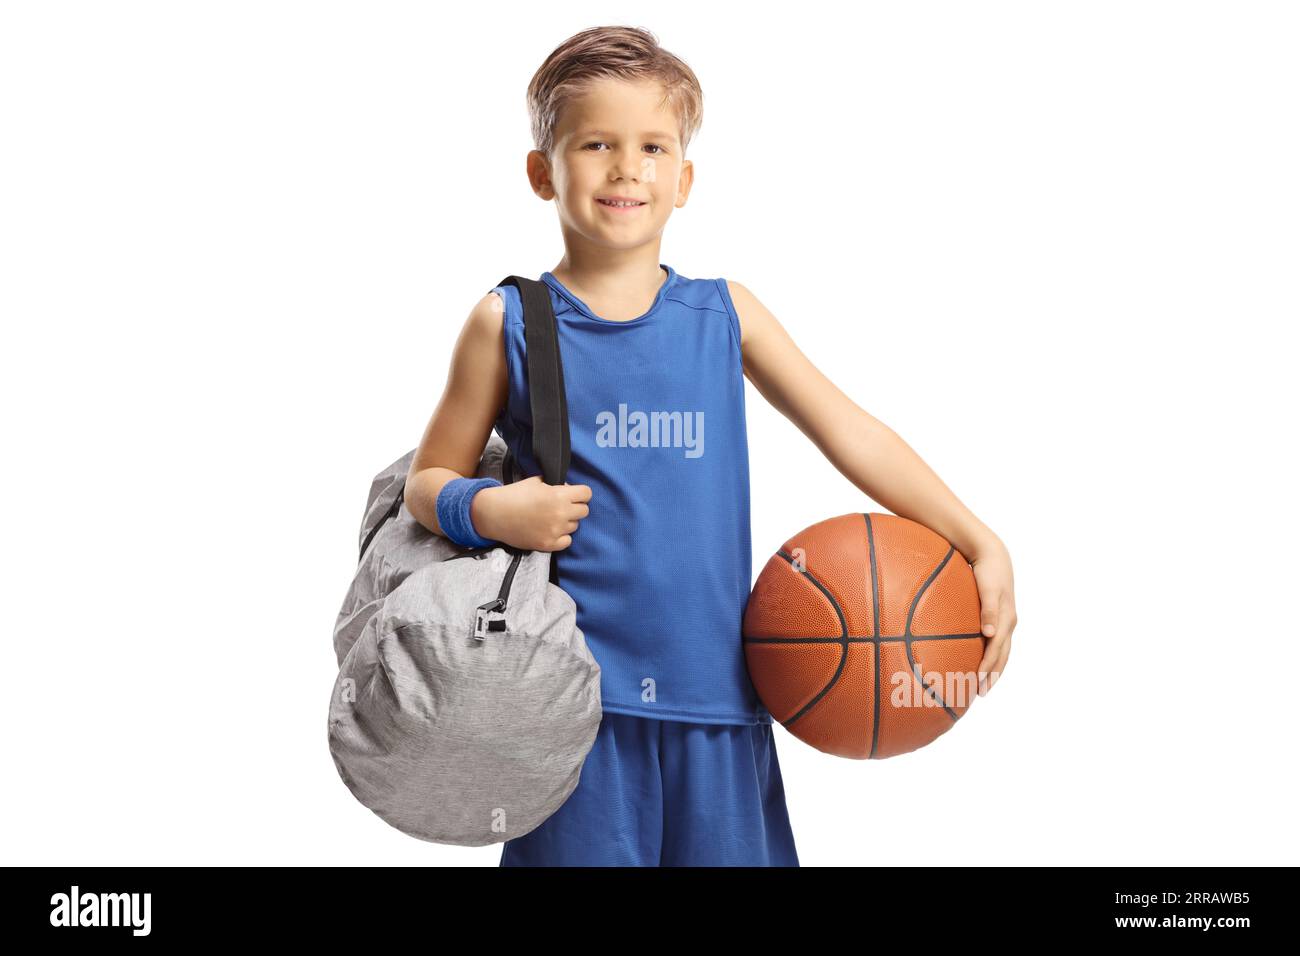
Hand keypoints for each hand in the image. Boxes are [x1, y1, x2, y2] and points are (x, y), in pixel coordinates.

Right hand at [472, 476, 591, 552]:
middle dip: (575, 506)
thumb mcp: (537, 481)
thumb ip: (556, 485)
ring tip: (551, 518)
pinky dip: (561, 536)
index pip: (587, 494)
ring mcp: (555, 531)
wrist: (494, 514)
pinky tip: (550, 530)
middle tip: (561, 506)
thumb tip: (568, 489)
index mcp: (558, 495)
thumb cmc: (514, 495)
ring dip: (567, 521)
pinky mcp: (548, 544)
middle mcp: (560, 514)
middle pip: (584, 511)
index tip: (573, 494)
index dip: (580, 493)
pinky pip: (567, 541)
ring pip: (575, 526)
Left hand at [969, 536, 1016, 696]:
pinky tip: (982, 659)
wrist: (994, 555)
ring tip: (983, 683)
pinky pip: (997, 641)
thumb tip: (989, 633)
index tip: (978, 683)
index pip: (996, 650)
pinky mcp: (1000, 617)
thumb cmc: (988, 571)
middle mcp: (1008, 623)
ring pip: (1002, 651)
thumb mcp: (988, 588)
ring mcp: (1006, 621)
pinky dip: (992, 654)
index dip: (988, 668)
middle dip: (993, 675)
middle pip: (1002, 655)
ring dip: (994, 668)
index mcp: (1006, 620)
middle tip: (980, 693)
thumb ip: (988, 610)